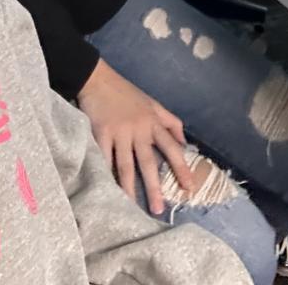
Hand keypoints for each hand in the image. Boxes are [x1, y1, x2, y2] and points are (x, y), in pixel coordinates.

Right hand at [77, 58, 193, 212]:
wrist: (97, 79)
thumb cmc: (126, 93)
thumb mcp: (153, 103)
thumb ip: (170, 122)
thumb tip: (184, 143)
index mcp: (153, 123)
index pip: (172, 148)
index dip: (181, 168)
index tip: (190, 187)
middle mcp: (138, 130)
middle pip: (148, 162)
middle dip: (154, 187)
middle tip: (159, 209)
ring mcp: (119, 132)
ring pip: (125, 165)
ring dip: (129, 188)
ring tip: (132, 208)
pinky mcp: (100, 133)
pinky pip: (104, 158)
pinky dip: (105, 174)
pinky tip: (106, 189)